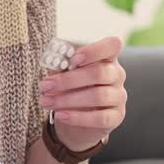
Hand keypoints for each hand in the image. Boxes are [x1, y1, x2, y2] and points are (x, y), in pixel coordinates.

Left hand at [38, 36, 126, 150]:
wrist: (76, 117)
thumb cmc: (70, 87)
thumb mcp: (63, 73)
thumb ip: (61, 64)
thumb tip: (54, 60)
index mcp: (106, 57)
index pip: (112, 45)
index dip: (94, 50)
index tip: (73, 59)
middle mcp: (116, 74)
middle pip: (99, 73)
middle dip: (68, 80)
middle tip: (45, 85)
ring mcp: (119, 96)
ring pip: (98, 96)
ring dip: (67, 99)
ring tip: (46, 101)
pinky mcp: (116, 116)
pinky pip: (100, 118)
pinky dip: (77, 117)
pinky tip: (60, 115)